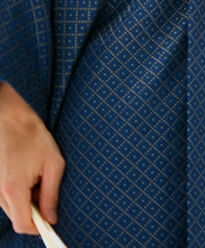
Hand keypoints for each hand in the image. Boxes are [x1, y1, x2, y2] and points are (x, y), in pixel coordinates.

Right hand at [0, 82, 63, 235]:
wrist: (9, 119)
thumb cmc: (33, 137)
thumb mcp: (53, 164)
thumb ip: (51, 194)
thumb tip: (52, 217)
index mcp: (14, 189)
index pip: (22, 225)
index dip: (38, 228)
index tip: (52, 223)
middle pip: (17, 218)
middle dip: (35, 213)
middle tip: (47, 191)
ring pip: (12, 208)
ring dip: (27, 201)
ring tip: (38, 177)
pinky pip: (8, 198)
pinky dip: (20, 193)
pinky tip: (29, 174)